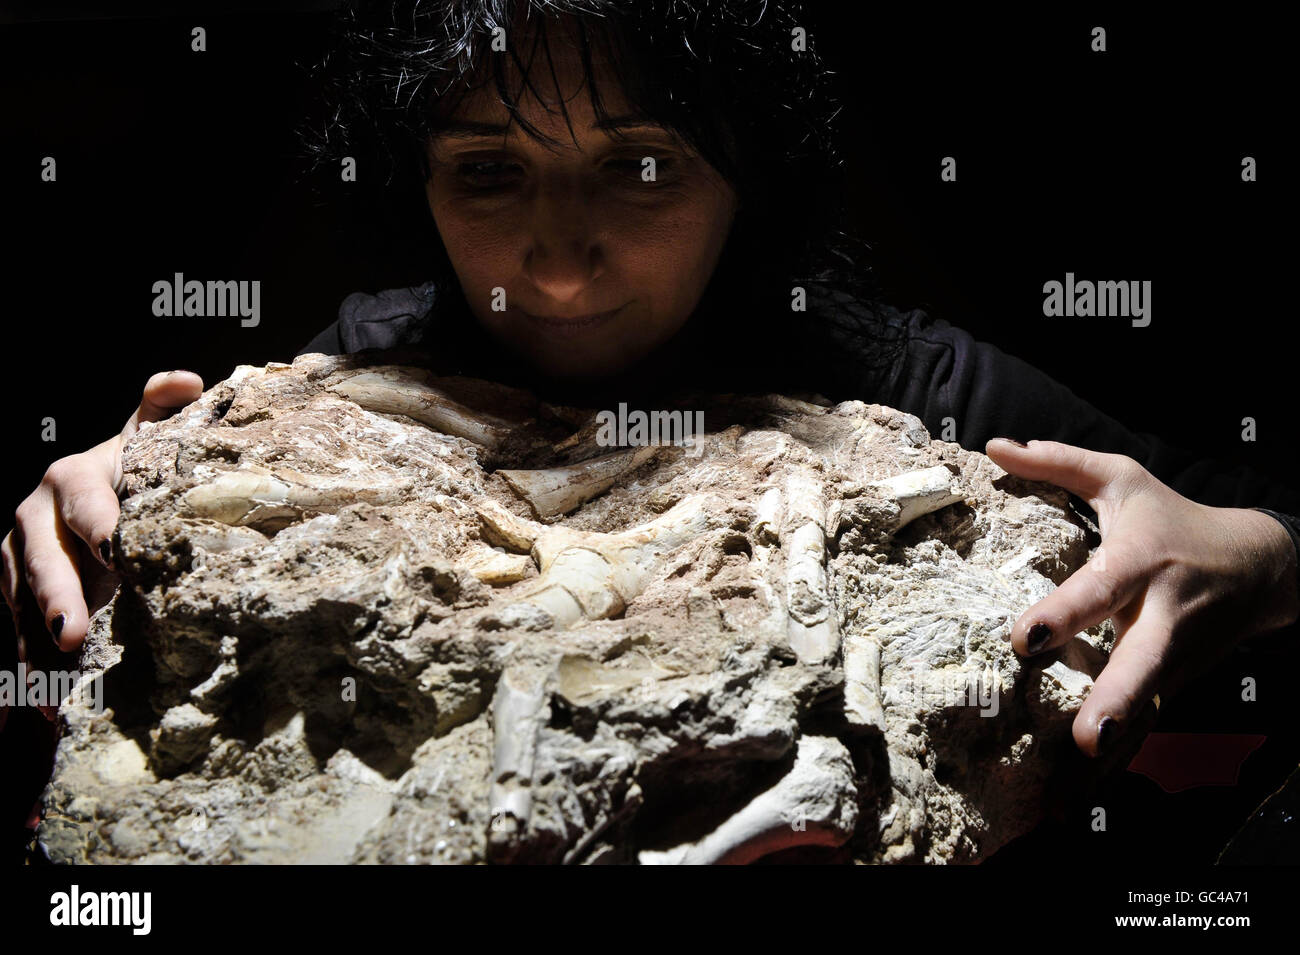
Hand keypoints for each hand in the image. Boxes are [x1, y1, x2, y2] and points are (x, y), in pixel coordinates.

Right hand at [1, 371, 203, 705]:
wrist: (109, 497)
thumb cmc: (140, 471)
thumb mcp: (152, 439)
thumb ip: (164, 410)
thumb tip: (186, 380)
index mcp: (72, 477)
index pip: (85, 501)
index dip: (99, 524)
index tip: (117, 550)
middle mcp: (35, 516)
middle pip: (41, 558)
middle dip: (55, 595)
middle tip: (72, 632)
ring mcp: (19, 559)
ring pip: (19, 601)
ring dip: (31, 641)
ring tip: (53, 681)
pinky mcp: (16, 596)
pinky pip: (15, 633)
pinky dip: (26, 671)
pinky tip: (38, 708)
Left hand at [985, 438, 1298, 757]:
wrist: (1259, 566)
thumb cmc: (1171, 517)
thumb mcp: (1121, 480)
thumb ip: (1058, 463)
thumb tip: (995, 445)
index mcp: (1140, 561)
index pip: (1099, 588)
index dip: (1062, 614)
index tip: (1023, 640)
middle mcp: (1162, 612)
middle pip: (1142, 659)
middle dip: (1116, 698)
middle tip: (1086, 736)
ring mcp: (1177, 652)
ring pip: (1151, 696)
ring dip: (1123, 729)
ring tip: (1088, 761)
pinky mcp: (1181, 678)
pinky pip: (1150, 709)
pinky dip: (1128, 735)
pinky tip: (1095, 768)